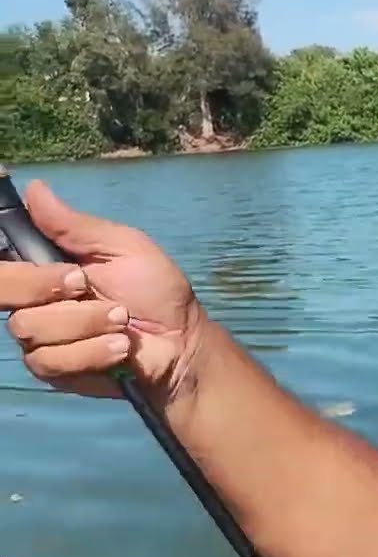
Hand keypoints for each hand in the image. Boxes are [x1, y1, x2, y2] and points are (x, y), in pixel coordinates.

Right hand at [1, 180, 204, 402]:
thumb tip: (33, 187)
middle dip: (48, 288)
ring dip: (85, 323)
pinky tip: (119, 347)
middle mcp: (33, 299)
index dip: (18, 264)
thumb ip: (75, 226)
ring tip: (122, 321)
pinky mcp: (52, 369)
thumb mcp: (124, 248)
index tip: (67, 269)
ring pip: (29, 327)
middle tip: (87, 287)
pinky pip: (49, 360)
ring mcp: (40, 337)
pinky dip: (91, 351)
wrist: (181, 343)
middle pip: (3, 290)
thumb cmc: (156, 290)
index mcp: (46, 265)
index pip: (4, 257)